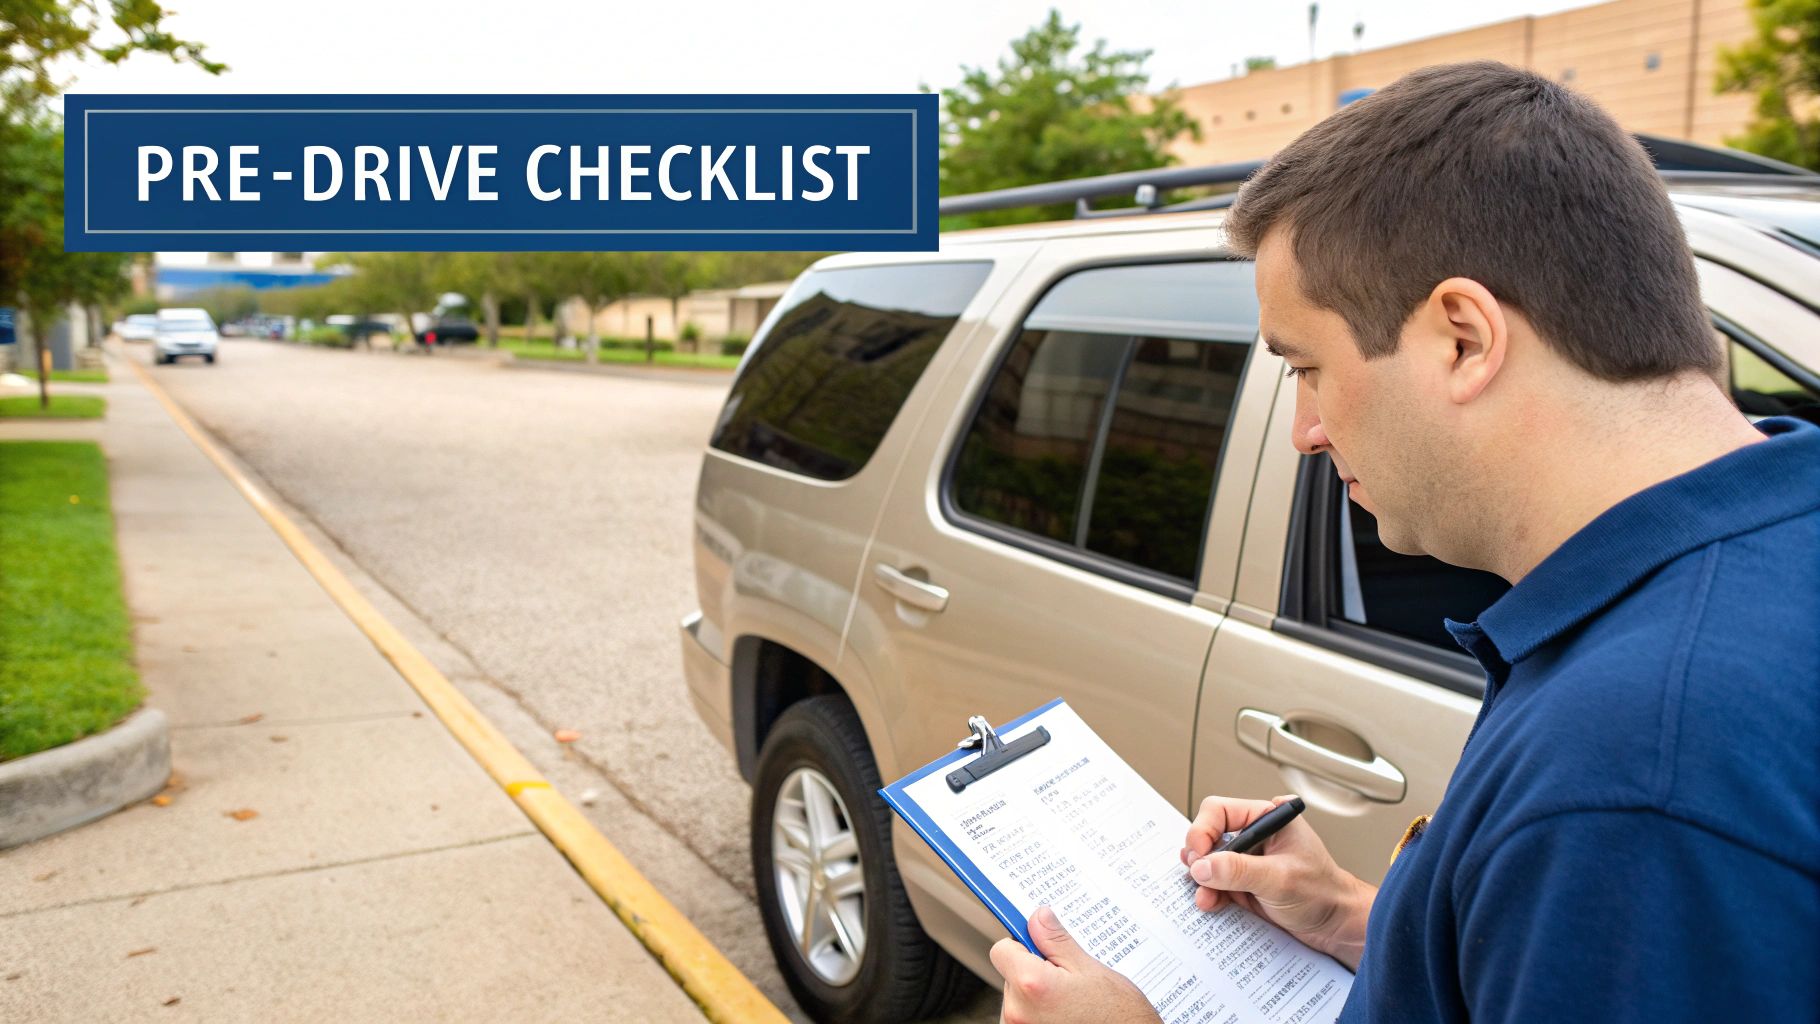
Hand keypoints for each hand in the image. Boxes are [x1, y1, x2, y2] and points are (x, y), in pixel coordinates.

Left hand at [989, 906, 1159, 1023]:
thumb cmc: (1117, 1014)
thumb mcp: (1089, 969)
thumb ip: (1055, 940)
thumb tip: (1038, 918)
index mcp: (1032, 984)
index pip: (1002, 950)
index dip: (1021, 944)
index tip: (1037, 944)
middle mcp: (1018, 1011)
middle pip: (1009, 975)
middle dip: (1032, 970)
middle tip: (1064, 978)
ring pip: (1016, 998)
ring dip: (1035, 995)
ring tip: (1068, 1000)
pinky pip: (1023, 1016)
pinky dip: (1037, 1013)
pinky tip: (1063, 1015)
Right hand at [1181, 794, 1374, 970]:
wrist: (1336, 925)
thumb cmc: (1323, 892)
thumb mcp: (1279, 879)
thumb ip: (1239, 870)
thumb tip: (1202, 866)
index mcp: (1266, 819)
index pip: (1219, 811)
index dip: (1202, 830)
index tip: (1198, 854)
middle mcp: (1255, 836)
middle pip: (1208, 835)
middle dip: (1200, 857)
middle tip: (1198, 876)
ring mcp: (1248, 861)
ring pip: (1209, 861)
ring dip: (1202, 879)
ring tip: (1205, 895)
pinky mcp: (1244, 883)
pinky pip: (1216, 883)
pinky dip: (1209, 892)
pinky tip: (1211, 902)